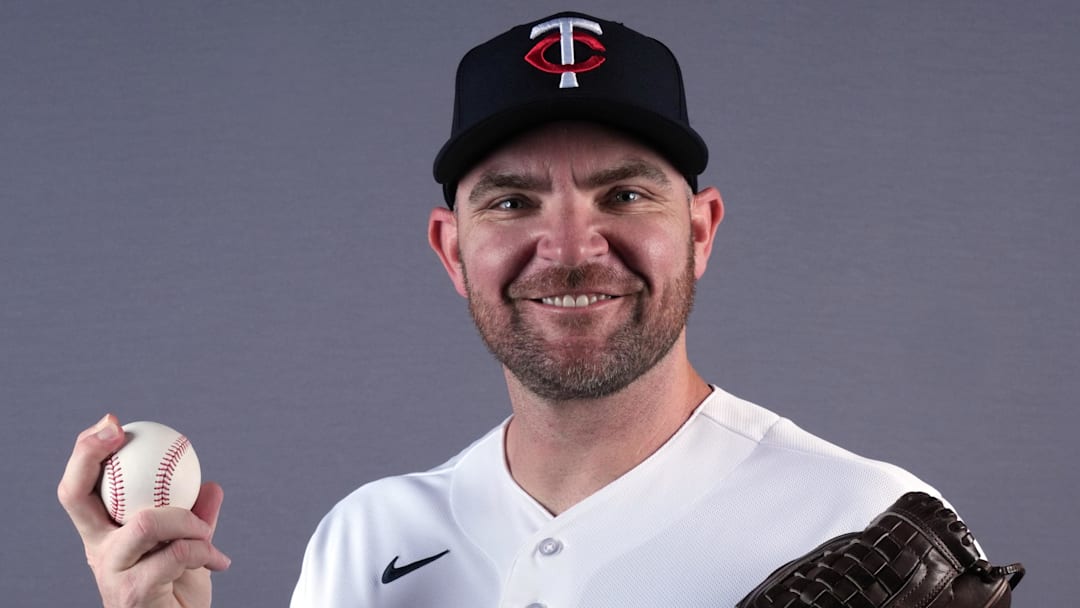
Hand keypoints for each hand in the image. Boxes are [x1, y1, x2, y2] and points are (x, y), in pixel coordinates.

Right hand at [58, 414, 229, 607]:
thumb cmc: (178, 591)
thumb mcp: (188, 548)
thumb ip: (195, 517)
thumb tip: (211, 485)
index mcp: (104, 534)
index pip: (78, 489)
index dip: (85, 452)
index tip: (111, 423)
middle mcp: (98, 549)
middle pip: (75, 495)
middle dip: (89, 454)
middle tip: (118, 432)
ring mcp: (111, 571)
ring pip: (145, 522)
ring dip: (188, 520)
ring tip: (208, 533)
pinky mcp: (133, 592)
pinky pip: (177, 553)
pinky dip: (204, 549)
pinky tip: (219, 560)